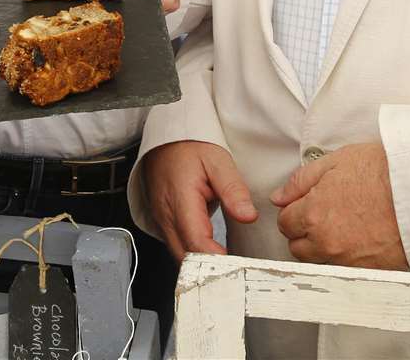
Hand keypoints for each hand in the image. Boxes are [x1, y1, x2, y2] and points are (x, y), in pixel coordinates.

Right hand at [141, 140, 257, 261]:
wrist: (165, 138)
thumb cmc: (190, 147)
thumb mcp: (218, 160)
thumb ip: (233, 189)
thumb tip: (248, 216)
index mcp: (180, 200)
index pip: (196, 243)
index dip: (217, 260)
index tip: (239, 267)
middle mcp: (166, 215)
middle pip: (186, 257)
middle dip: (210, 269)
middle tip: (238, 272)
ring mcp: (162, 221)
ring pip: (179, 256)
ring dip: (201, 265)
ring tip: (229, 266)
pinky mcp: (163, 222)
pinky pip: (176, 247)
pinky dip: (194, 256)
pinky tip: (212, 254)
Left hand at [271, 143, 407, 269]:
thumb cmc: (382, 170)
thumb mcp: (335, 161)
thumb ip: (300, 181)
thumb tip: (278, 197)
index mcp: (314, 214)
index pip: (285, 224)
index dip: (294, 213)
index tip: (306, 207)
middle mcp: (327, 242)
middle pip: (298, 249)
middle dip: (304, 234)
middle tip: (324, 217)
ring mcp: (349, 260)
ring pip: (321, 262)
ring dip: (325, 248)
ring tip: (345, 228)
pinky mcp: (370, 270)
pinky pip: (346, 270)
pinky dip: (348, 259)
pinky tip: (360, 240)